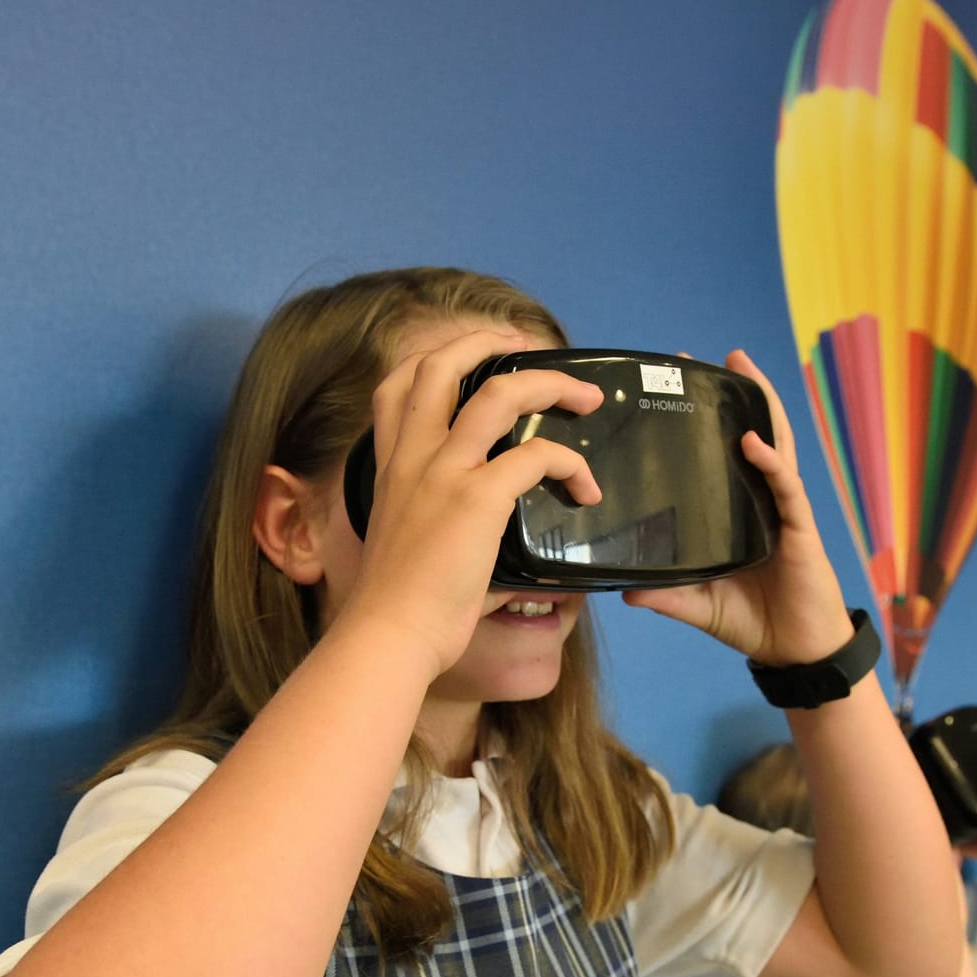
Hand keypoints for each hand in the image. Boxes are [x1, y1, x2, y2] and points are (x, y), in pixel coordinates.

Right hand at [336, 328, 604, 678]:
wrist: (390, 634)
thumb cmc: (400, 607)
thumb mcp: (405, 543)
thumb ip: (435, 522)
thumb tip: (481, 547)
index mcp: (392, 466)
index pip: (397, 385)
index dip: (436, 358)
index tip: (475, 358)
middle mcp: (413, 457)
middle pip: (444, 365)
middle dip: (491, 343)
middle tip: (532, 348)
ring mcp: (444, 472)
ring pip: (501, 393)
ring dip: (552, 384)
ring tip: (585, 397)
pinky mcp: (477, 498)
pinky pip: (536, 457)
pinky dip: (570, 465)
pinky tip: (586, 488)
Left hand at [619, 350, 853, 664]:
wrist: (795, 652)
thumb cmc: (755, 622)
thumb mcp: (698, 606)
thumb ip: (665, 595)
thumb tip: (622, 589)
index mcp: (738, 514)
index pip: (719, 457)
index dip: (703, 424)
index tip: (671, 392)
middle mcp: (761, 502)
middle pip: (749, 434)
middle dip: (732, 395)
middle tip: (703, 358)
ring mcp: (783, 510)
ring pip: (774, 445)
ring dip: (760, 403)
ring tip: (741, 366)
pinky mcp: (799, 528)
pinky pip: (784, 487)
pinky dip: (769, 460)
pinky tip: (752, 440)